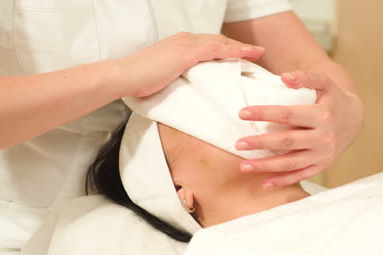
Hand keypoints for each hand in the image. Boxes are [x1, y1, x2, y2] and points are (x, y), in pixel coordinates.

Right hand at [116, 32, 264, 96]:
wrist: (125, 76)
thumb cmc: (139, 80)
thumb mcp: (162, 76)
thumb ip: (175, 76)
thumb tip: (182, 86)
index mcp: (179, 45)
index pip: (208, 44)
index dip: (225, 49)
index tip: (238, 55)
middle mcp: (185, 40)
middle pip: (218, 40)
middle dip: (236, 46)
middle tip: (254, 53)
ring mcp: (186, 44)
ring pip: (221, 43)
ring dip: (241, 47)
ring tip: (258, 53)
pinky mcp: (187, 52)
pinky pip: (217, 50)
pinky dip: (235, 51)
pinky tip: (248, 54)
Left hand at [235, 71, 363, 186]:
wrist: (355, 119)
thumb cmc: (334, 99)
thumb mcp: (325, 83)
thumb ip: (306, 77)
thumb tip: (284, 77)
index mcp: (322, 115)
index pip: (287, 115)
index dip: (264, 114)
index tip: (242, 113)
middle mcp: (323, 137)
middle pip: (286, 141)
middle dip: (260, 143)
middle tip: (238, 144)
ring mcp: (323, 154)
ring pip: (291, 163)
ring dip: (266, 166)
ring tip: (243, 166)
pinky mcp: (322, 165)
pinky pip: (300, 175)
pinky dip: (282, 180)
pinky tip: (264, 182)